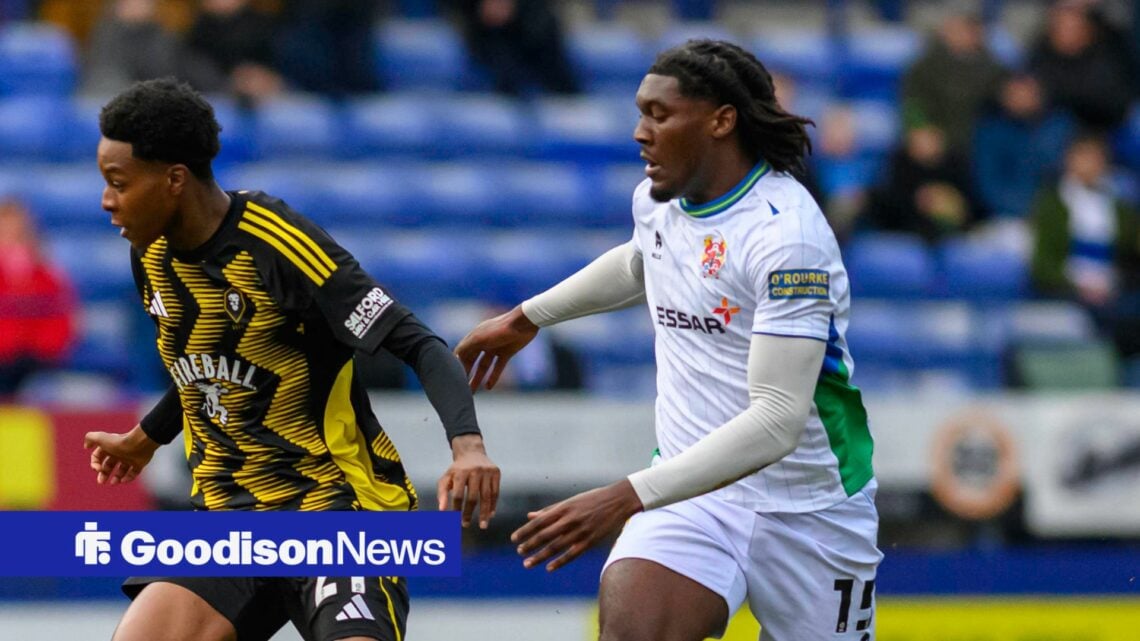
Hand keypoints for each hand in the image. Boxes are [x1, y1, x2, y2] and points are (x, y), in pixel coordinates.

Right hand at [83, 425, 160, 484]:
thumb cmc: (119, 443)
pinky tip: (123, 480)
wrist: (139, 443)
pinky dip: (128, 478)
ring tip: (113, 483)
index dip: (95, 464)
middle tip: (101, 482)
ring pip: (121, 470)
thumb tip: (86, 446)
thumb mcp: (101, 438)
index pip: (98, 457)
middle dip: (103, 474)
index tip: (98, 469)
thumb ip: (90, 438)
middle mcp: (119, 452)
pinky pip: (133, 473)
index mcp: (109, 446)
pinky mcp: (139, 463)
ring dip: (116, 478)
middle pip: (108, 465)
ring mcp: (130, 458)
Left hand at [437, 434, 500, 528]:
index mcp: (460, 472)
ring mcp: (487, 471)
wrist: (472, 453)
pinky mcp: (496, 473)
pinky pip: (495, 492)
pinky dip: (493, 505)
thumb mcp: (447, 478)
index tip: (455, 520)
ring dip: (485, 513)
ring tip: (483, 525)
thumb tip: (441, 511)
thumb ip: (442, 493)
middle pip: (473, 497)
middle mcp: (475, 471)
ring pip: (487, 496)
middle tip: (466, 525)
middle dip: (469, 513)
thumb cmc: (457, 470)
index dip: (457, 508)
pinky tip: (491, 515)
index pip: (458, 494)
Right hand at [454, 306, 538, 391]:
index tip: (453, 377)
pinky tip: (488, 387)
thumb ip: (466, 347)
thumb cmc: (500, 328)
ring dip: (477, 378)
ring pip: (483, 366)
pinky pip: (497, 367)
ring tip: (471, 392)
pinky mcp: (507, 352)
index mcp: (474, 336)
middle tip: (461, 388)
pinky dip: (493, 377)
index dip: (457, 364)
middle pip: (471, 360)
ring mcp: (495, 348)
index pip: (462, 352)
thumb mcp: (479, 338)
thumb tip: (454, 358)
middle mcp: (483, 342)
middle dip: (466, 373)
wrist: (524, 323)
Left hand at [512, 479, 643, 571]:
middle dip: (529, 545)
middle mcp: (569, 520)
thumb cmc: (592, 499)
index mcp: (563, 508)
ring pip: (555, 547)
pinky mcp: (590, 541)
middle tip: (519, 552)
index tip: (514, 539)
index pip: (539, 522)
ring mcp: (580, 531)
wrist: (618, 500)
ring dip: (540, 556)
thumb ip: (549, 510)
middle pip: (544, 536)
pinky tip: (549, 568)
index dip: (525, 531)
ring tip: (527, 563)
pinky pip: (572, 554)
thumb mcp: (569, 501)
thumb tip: (529, 516)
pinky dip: (559, 562)